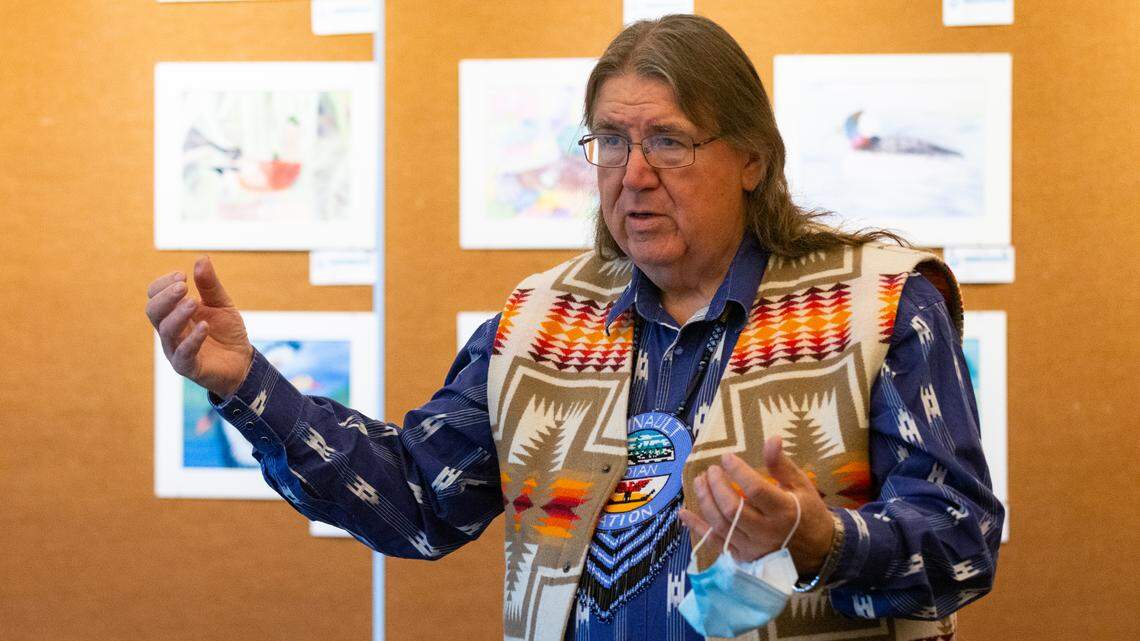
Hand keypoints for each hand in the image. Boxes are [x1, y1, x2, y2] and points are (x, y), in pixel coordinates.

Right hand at [145, 256, 252, 397]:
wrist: (242, 362)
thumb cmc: (227, 332)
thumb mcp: (222, 304)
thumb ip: (210, 285)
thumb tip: (202, 258)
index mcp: (174, 313)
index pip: (155, 295)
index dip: (164, 284)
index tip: (182, 276)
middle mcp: (170, 330)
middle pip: (153, 311)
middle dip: (166, 297)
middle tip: (184, 286)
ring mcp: (176, 349)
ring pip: (165, 330)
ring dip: (178, 314)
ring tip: (193, 302)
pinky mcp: (188, 366)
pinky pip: (183, 353)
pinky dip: (192, 339)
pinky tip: (204, 326)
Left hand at [679, 436, 834, 575]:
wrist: (819, 552)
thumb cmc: (809, 513)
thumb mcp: (801, 485)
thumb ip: (782, 464)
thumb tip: (772, 438)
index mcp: (784, 511)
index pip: (755, 489)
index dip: (737, 471)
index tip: (726, 457)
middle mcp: (767, 532)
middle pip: (732, 508)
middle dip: (716, 486)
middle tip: (711, 470)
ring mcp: (753, 547)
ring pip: (721, 525)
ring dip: (705, 501)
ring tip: (698, 481)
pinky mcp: (743, 558)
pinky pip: (716, 543)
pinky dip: (698, 527)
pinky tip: (684, 512)